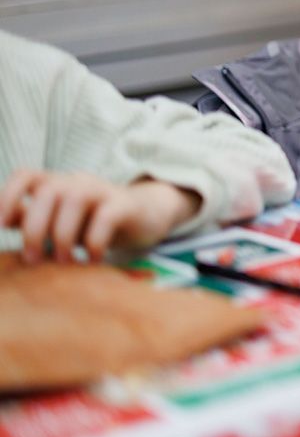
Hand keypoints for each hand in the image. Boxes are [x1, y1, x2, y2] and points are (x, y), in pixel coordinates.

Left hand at [0, 171, 199, 262]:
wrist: (147, 215)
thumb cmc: (95, 221)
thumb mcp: (61, 221)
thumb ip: (32, 219)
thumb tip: (4, 221)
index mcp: (57, 184)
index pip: (26, 175)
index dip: (9, 196)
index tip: (3, 225)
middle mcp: (78, 181)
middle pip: (48, 191)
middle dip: (35, 228)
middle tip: (34, 259)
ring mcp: (103, 189)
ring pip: (75, 200)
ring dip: (63, 236)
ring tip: (65, 262)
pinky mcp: (126, 204)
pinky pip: (106, 218)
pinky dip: (94, 243)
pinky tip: (93, 260)